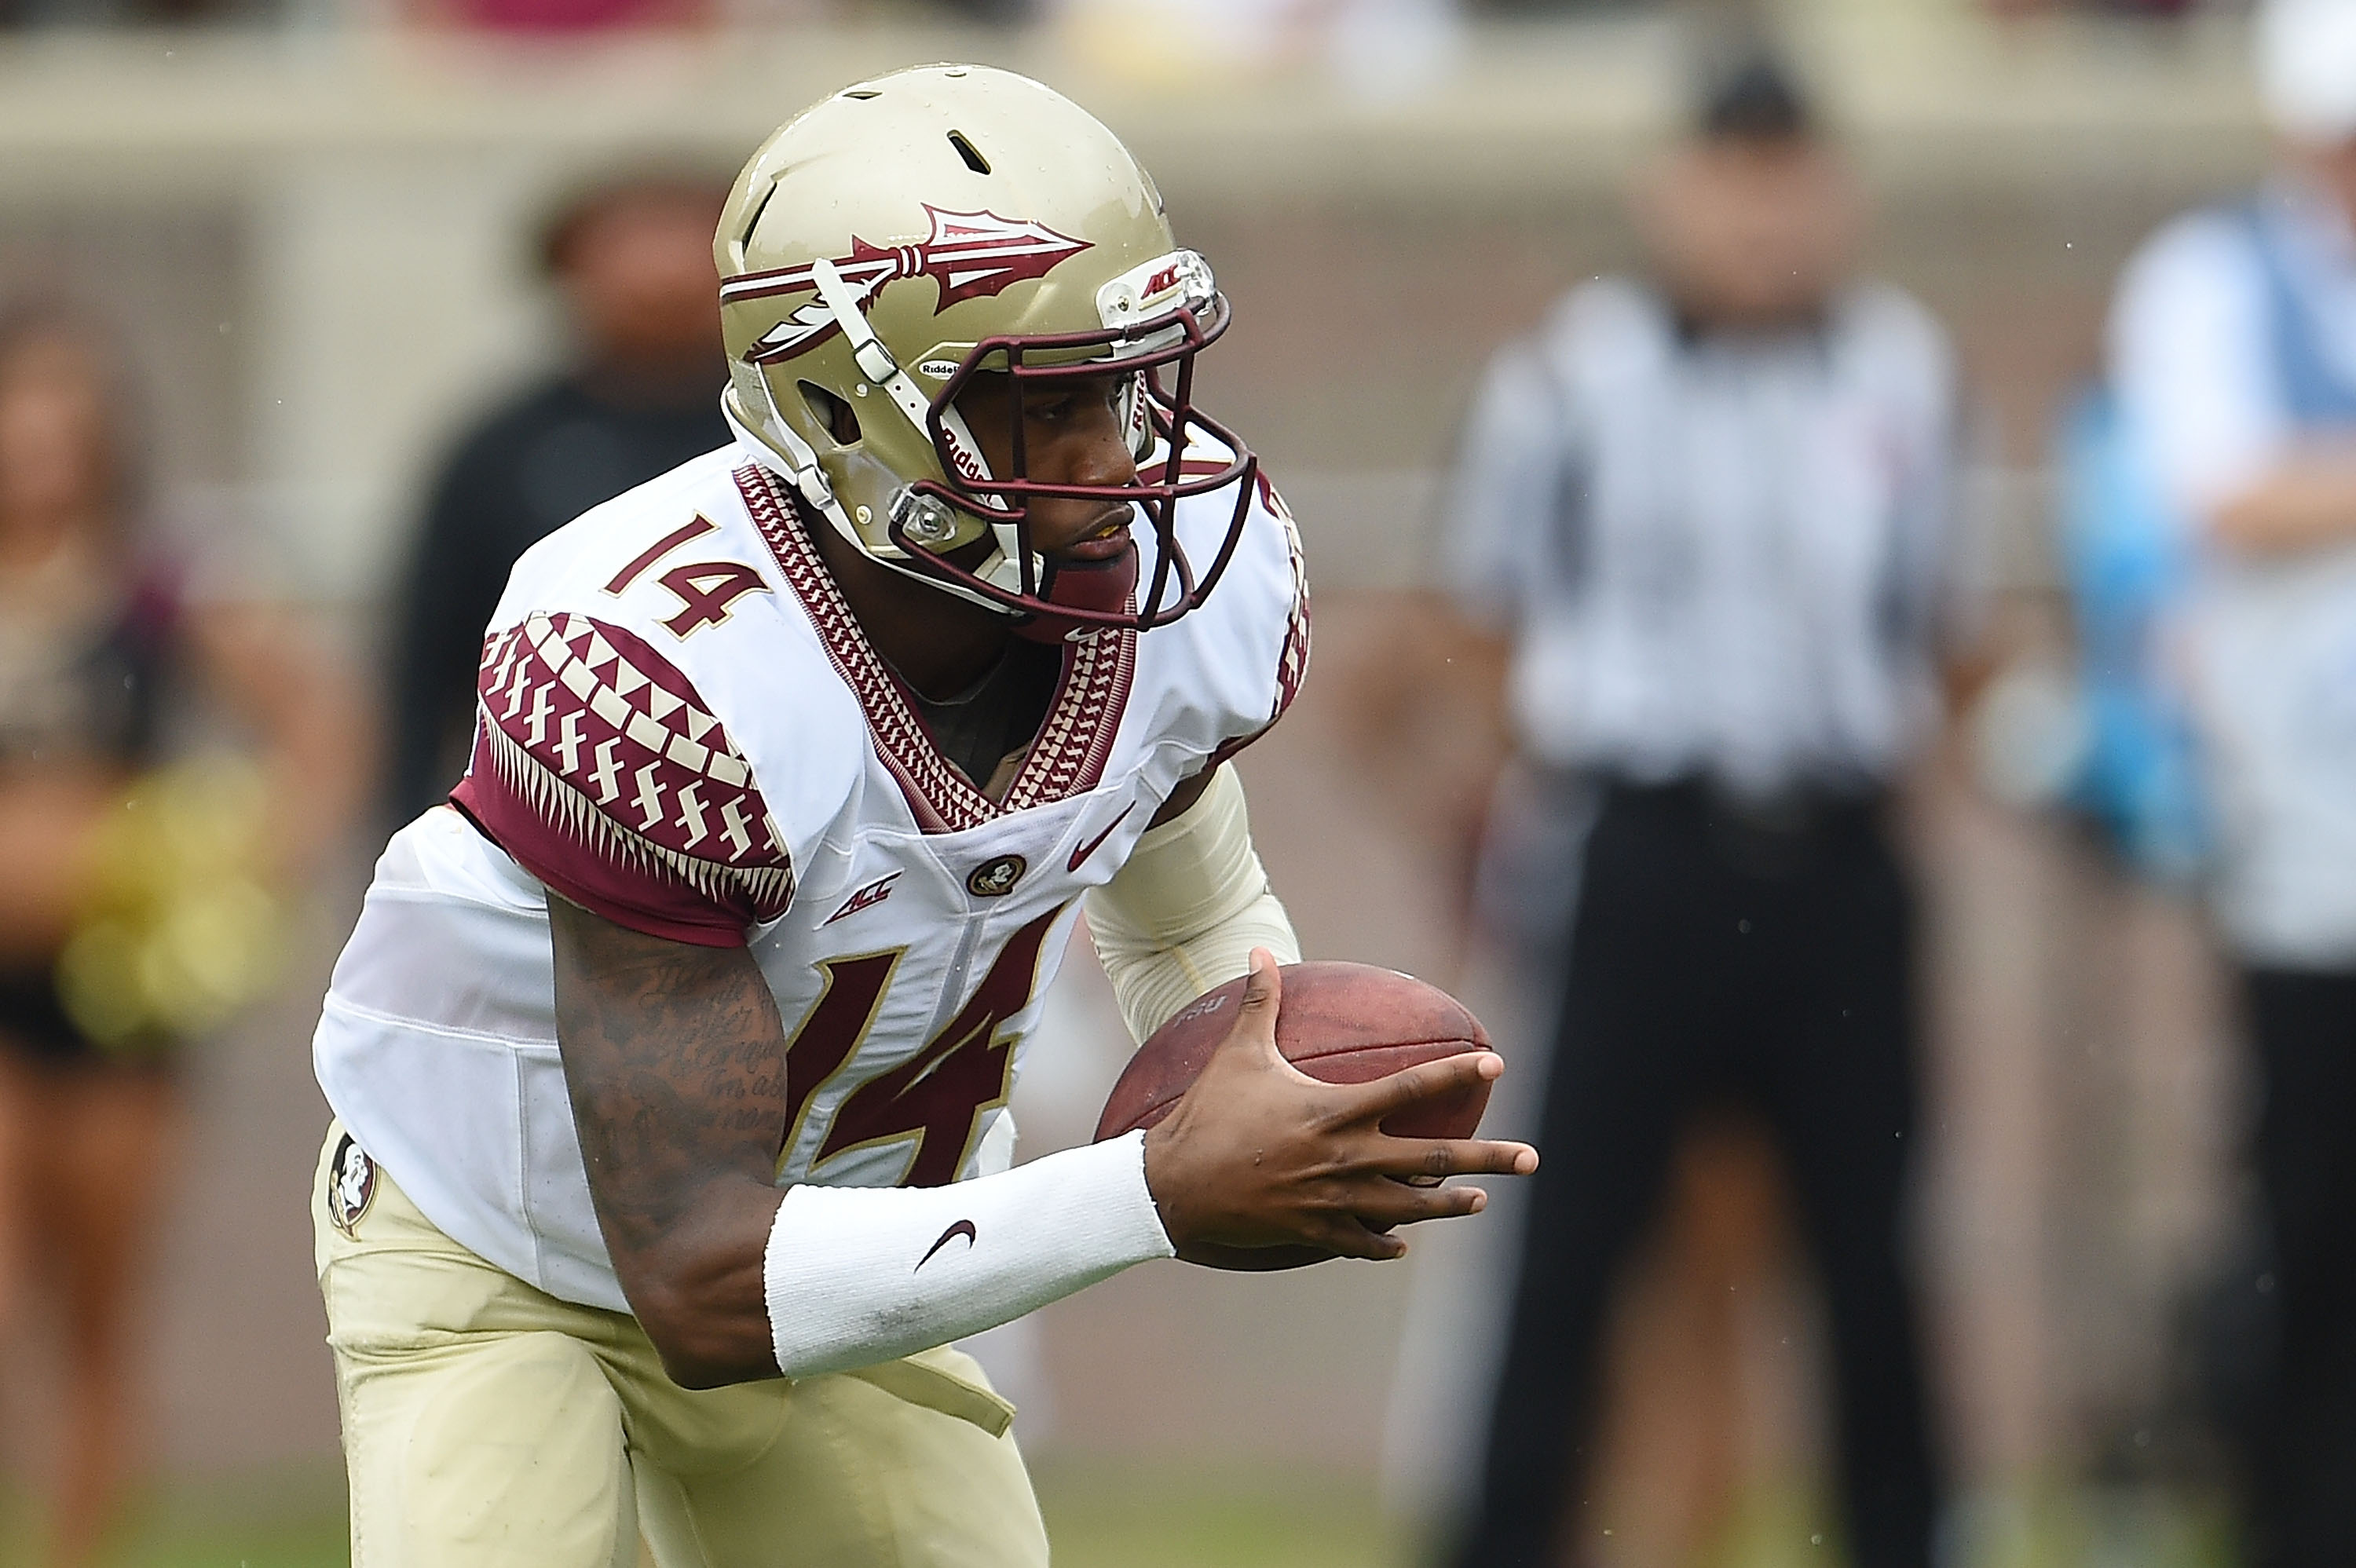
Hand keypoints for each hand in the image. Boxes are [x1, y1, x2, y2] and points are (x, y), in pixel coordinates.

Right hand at [1139, 949, 1538, 1263]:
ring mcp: (1334, 1200)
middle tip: (1531, 1157)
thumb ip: (1259, 1003)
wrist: (1173, 1186)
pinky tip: (1403, 1242)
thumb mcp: (1236, 1054)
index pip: (1411, 1088)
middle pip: (1432, 1159)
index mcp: (1334, 1110)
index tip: (1497, 1064)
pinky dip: (1385, 1242)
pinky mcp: (1315, 1231)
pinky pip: (1363, 1242)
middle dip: (1487, 1158)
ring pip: (1409, 1207)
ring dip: (1449, 1204)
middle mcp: (1346, 1157)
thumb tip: (1260, 950)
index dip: (1457, 1074)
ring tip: (1481, 1201)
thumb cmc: (1207, 1114)